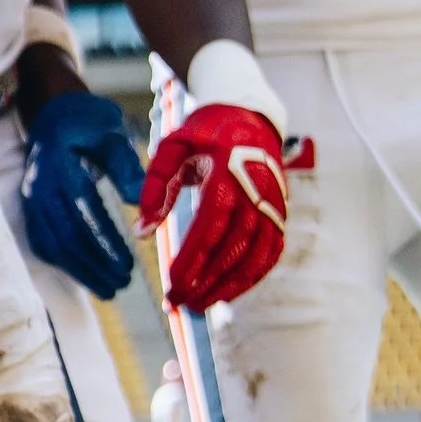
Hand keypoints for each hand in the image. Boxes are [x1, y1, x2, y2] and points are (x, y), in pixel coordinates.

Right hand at [19, 87, 143, 296]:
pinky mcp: (31, 208)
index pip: (83, 212)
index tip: (129, 264)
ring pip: (52, 244)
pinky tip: (85, 274)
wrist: (52, 111)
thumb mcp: (111, 134)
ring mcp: (31, 199)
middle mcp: (39, 186)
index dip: (105, 242)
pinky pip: (43, 241)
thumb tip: (143, 205)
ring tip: (109, 287)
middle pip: (65, 236)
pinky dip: (63, 263)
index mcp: (59, 166)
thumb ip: (126, 168)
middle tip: (123, 283)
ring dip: (80, 270)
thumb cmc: (87, 121)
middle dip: (94, 265)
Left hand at [140, 104, 297, 309]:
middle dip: (204, 281)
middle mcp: (257, 193)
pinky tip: (228, 293)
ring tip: (199, 305)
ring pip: (254, 257)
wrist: (249, 116)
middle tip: (178, 304)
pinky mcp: (280, 215)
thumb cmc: (205, 133)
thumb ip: (155, 186)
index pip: (210, 226)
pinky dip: (251, 278)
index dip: (192, 259)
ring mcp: (273, 206)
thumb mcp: (173, 147)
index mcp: (228, 173)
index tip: (171, 285)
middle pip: (232, 248)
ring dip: (227, 287)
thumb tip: (140, 231)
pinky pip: (270, 254)